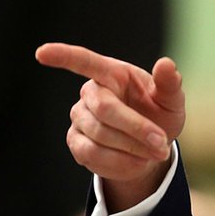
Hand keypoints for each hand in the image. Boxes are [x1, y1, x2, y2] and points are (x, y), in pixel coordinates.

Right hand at [35, 43, 185, 210]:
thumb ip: (169, 84)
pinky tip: (138, 162)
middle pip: (105, 109)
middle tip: (162, 144)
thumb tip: (166, 64)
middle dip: (137, 129)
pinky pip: (93, 155)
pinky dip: (121, 162)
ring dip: (133, 149)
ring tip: (156, 153)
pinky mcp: (76, 142)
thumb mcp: (172, 100)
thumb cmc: (160, 115)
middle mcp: (90, 93)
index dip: (63, 56)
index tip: (42, 53)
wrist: (152, 147)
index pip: (84, 61)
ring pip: (100, 135)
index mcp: (113, 74)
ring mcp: (79, 118)